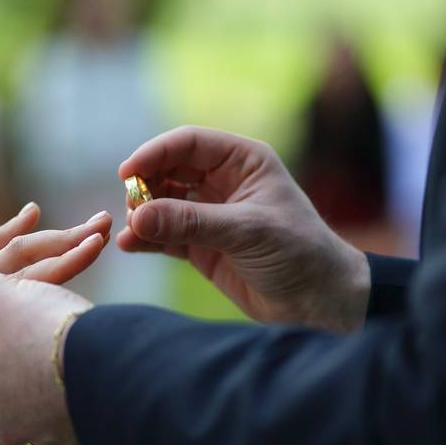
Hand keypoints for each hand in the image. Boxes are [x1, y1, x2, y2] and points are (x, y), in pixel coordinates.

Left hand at [0, 258, 92, 444]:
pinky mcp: (78, 435)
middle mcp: (3, 426)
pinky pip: (71, 408)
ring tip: (62, 343)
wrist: (114, 366)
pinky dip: (75, 388)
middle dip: (10, 360)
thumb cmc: (45, 331)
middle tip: (27, 330)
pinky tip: (86, 364)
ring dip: (45, 376)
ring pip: (37, 400)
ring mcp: (44, 436)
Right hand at [116, 126, 369, 331]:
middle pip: (168, 170)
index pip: (189, 144)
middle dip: (145, 185)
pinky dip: (145, 238)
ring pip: (161, 203)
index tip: (127, 172)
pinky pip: (163, 235)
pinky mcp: (199, 246)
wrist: (319, 300)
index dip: (155, 153)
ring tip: (131, 230)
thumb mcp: (246, 231)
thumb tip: (138, 217)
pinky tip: (130, 245)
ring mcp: (208, 214)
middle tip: (130, 206)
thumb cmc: (299, 252)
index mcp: (242, 161)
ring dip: (142, 214)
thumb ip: (191, 222)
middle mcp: (222, 182)